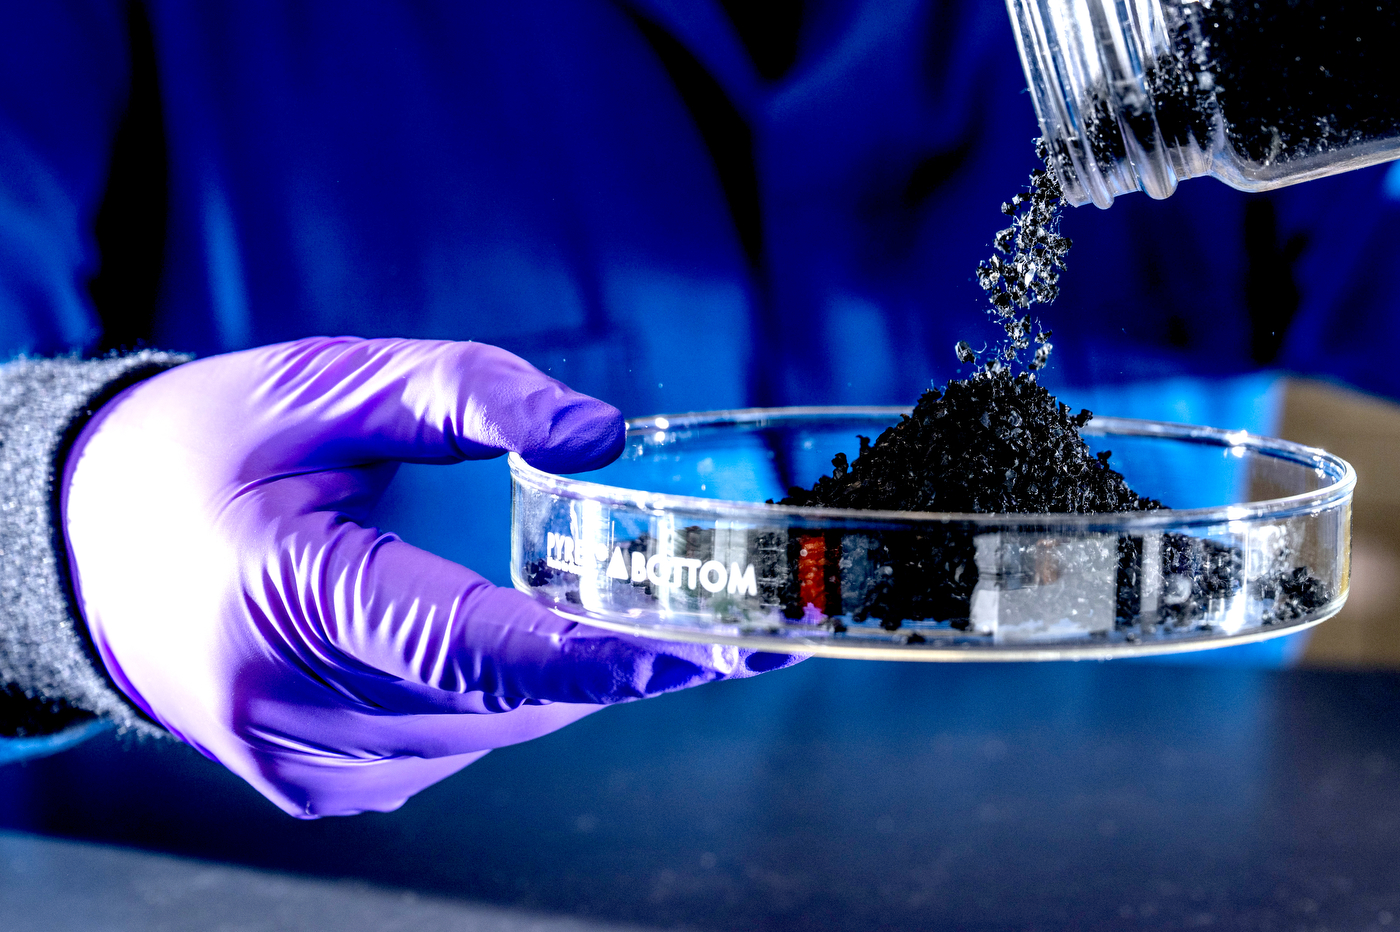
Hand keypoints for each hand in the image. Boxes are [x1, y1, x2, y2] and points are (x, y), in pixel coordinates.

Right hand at [62, 337, 791, 816]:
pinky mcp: (313, 789)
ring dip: (550, 678)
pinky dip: (493, 698)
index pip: (469, 645)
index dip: (594, 658)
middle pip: (498, 699)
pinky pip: (448, 749)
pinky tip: (485, 641)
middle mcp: (286, 705)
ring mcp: (298, 762)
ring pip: (485, 734)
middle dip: (603, 660)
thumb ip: (468, 393)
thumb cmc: (212, 449)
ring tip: (587, 609)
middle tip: (695, 608)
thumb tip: (601, 436)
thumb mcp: (331, 385)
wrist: (95, 540)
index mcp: (285, 595)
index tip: (700, 651)